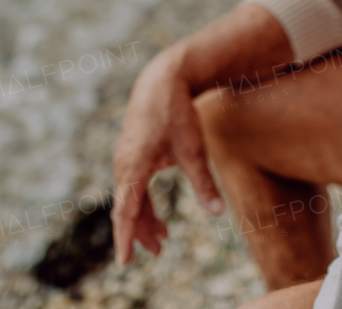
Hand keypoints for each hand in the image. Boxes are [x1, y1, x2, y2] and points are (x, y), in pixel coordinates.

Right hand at [111, 46, 223, 264]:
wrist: (163, 79)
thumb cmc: (178, 114)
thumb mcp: (195, 150)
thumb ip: (203, 183)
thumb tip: (217, 213)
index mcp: (134, 166)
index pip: (126, 211)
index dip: (125, 238)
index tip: (124, 262)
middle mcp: (123, 164)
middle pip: (126, 208)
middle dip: (139, 232)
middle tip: (158, 252)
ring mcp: (125, 157)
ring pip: (129, 197)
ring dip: (143, 218)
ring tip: (163, 238)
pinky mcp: (131, 152)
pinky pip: (132, 185)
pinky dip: (142, 202)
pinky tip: (157, 215)